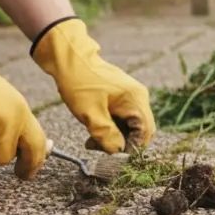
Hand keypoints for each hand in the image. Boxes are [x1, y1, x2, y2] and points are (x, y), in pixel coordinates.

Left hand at [30, 18, 155, 152]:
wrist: (69, 59)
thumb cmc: (79, 84)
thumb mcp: (90, 114)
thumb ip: (106, 135)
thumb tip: (118, 152)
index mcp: (136, 100)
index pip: (145, 132)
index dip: (132, 147)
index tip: (113, 156)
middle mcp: (139, 97)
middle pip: (140, 130)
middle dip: (122, 143)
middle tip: (98, 148)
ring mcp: (132, 95)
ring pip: (131, 125)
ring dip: (115, 136)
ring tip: (92, 141)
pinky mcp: (123, 96)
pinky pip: (124, 117)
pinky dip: (112, 126)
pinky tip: (94, 129)